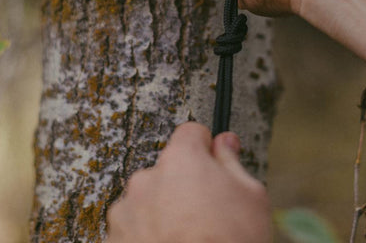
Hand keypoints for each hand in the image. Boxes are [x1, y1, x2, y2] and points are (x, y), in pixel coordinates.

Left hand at [106, 122, 270, 242]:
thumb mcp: (250, 198)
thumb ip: (232, 161)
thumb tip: (225, 141)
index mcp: (181, 159)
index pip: (190, 133)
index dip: (205, 147)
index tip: (212, 161)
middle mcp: (148, 177)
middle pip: (169, 169)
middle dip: (184, 183)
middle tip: (205, 212)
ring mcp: (127, 208)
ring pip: (150, 198)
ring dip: (163, 209)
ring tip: (186, 237)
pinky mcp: (115, 237)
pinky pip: (134, 225)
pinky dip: (147, 233)